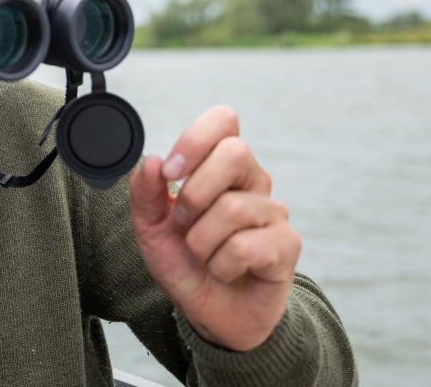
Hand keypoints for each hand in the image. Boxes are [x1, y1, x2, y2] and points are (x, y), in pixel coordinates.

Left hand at [129, 106, 300, 350]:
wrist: (210, 311)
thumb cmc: (185, 262)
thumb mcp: (150, 228)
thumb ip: (144, 193)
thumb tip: (151, 161)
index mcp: (220, 166)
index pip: (224, 120)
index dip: (195, 140)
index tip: (171, 173)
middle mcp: (252, 180)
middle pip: (236, 152)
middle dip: (196, 193)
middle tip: (183, 224)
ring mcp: (272, 211)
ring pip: (233, 208)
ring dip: (201, 241)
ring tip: (202, 254)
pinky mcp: (286, 244)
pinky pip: (246, 246)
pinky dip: (221, 264)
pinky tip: (225, 270)